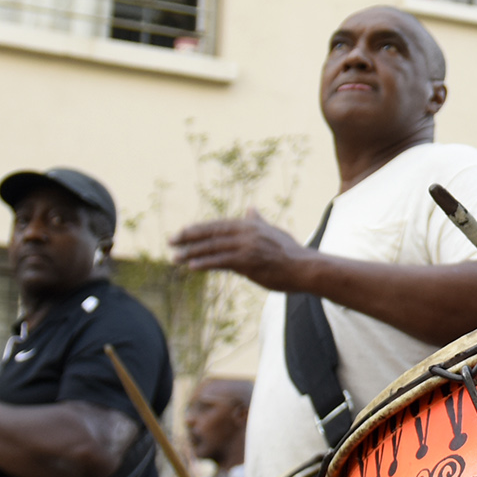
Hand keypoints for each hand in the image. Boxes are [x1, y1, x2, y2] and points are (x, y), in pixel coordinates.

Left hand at [170, 216, 316, 290]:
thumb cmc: (290, 252)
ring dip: (191, 252)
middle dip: (189, 237)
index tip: (182, 232)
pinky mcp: (248, 262)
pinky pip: (221, 262)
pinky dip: (205, 262)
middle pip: (211, 233)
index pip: (218, 225)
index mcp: (250, 225)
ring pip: (213, 248)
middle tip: (170, 241)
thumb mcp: (273, 231)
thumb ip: (258, 221)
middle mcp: (246, 232)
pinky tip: (191, 265)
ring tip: (174, 257)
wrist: (305, 268)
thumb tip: (250, 208)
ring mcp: (247, 247)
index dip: (198, 228)